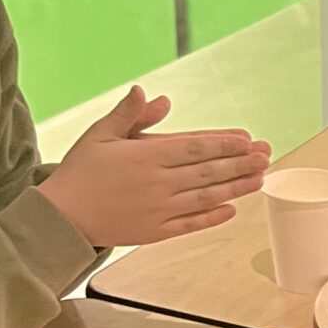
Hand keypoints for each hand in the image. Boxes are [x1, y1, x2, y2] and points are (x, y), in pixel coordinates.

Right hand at [40, 87, 270, 246]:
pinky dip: (212, 217)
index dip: (223, 143)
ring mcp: (158, 210)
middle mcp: (157, 183)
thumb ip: (129, 114)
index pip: (194, 147)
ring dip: (236, 188)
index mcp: (145, 156)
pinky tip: (232, 210)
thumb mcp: (100, 135)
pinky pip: (190, 224)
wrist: (61, 217)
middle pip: (208, 171)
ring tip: (260, 179)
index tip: (247, 140)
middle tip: (266, 156)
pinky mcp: (155, 233)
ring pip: (205, 197)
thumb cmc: (79, 172)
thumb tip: (153, 95)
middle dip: (240, 163)